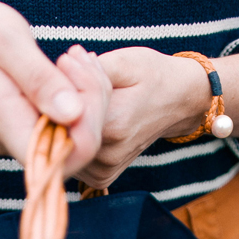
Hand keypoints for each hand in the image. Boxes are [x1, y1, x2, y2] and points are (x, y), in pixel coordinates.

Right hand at [0, 2, 111, 176]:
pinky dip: (82, 96)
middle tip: (80, 58)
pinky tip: (72, 68)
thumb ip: (38, 79)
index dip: (86, 126)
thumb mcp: (5, 41)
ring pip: (79, 136)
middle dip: (94, 103)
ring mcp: (24, 139)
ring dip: (91, 96)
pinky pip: (71, 125)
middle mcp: (14, 143)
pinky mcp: (32, 130)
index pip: (61, 159)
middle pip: (78, 149)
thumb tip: (71, 114)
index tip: (78, 75)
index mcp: (5, 125)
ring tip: (76, 58)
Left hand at [60, 47, 209, 188]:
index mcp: (114, 126)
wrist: (178, 102)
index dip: (62, 82)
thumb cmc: (151, 76)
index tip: (71, 61)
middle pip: (60, 128)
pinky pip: (71, 156)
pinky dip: (71, 136)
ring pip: (62, 143)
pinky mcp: (101, 178)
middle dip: (61, 100)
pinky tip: (84, 117)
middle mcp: (107, 156)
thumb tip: (60, 69)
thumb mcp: (125, 62)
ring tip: (83, 96)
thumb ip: (90, 70)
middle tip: (75, 72)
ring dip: (64, 120)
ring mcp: (104, 172)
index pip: (64, 108)